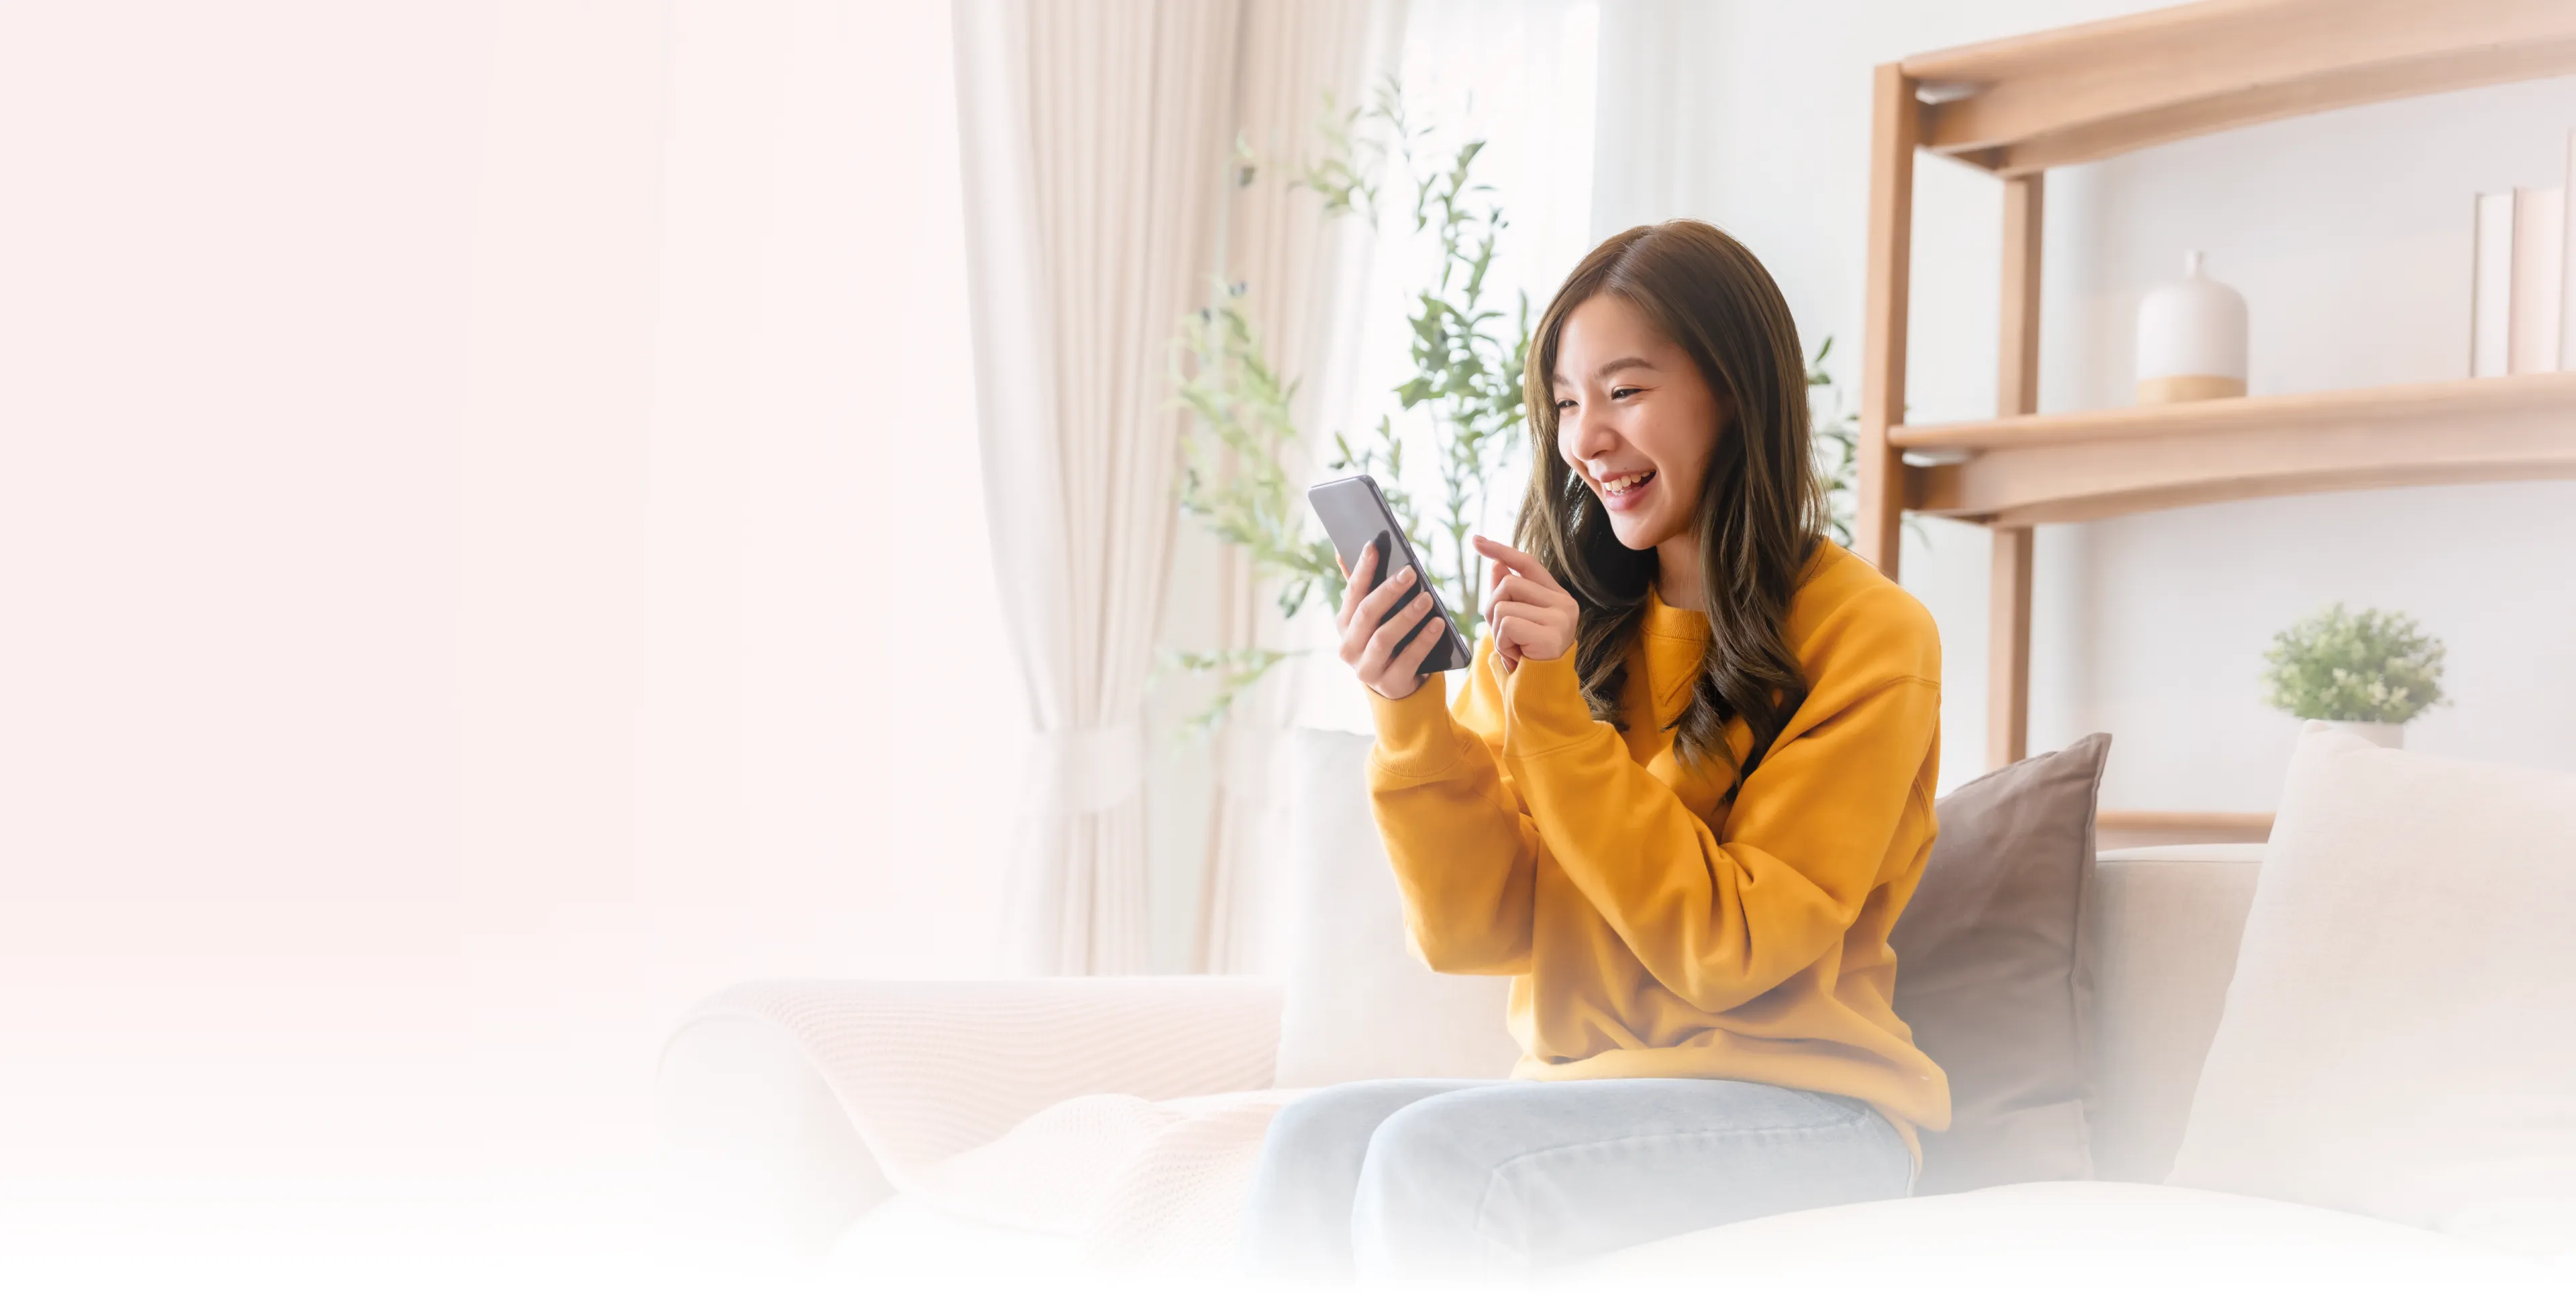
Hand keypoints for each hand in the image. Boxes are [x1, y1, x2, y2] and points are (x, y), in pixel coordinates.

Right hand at [1334, 536, 1446, 700]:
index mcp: (1344, 625)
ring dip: (1407, 616)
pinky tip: (1438, 624)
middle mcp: (1349, 647)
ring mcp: (1366, 669)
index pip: (1352, 593)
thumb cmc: (1388, 640)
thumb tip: (1341, 551)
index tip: (1374, 546)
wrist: (1398, 685)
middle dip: (1388, 591)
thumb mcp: (1375, 617)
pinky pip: (1407, 661)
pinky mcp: (1389, 685)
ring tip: (1428, 599)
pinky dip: (1424, 641)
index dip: (1362, 569)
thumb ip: (1361, 587)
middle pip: (1366, 613)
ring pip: (1383, 638)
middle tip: (1410, 572)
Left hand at [1472, 535, 1577, 673]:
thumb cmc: (1526, 656)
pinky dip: (1502, 642)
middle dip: (1493, 609)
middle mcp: (1564, 603)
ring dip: (1498, 631)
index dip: (1500, 550)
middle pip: (1508, 583)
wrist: (1540, 694)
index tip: (1476, 540)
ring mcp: (1561, 617)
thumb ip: (1507, 594)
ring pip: (1504, 604)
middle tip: (1504, 635)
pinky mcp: (1552, 634)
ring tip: (1514, 647)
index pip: (1527, 562)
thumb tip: (1498, 563)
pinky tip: (1517, 656)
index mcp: (1557, 595)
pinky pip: (1507, 624)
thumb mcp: (1512, 621)